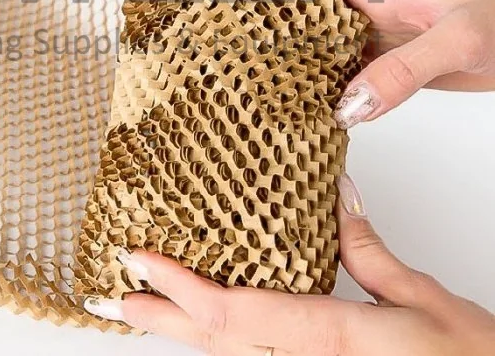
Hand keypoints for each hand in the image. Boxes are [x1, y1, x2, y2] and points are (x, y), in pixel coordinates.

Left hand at [83, 174, 494, 354]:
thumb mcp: (425, 302)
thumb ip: (370, 250)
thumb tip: (336, 196)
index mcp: (332, 340)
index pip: (234, 313)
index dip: (177, 289)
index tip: (138, 262)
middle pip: (216, 346)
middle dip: (157, 322)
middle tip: (111, 300)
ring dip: (181, 336)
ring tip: (144, 311)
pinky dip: (218, 346)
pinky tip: (204, 331)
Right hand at [198, 0, 494, 127]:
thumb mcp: (458, 40)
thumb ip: (403, 72)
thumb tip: (346, 108)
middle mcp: (358, 8)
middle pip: (286, 1)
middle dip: (241, 2)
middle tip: (197, 17)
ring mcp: (365, 36)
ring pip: (303, 39)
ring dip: (267, 46)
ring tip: (224, 60)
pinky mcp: (378, 62)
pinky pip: (330, 71)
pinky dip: (304, 82)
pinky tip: (286, 97)